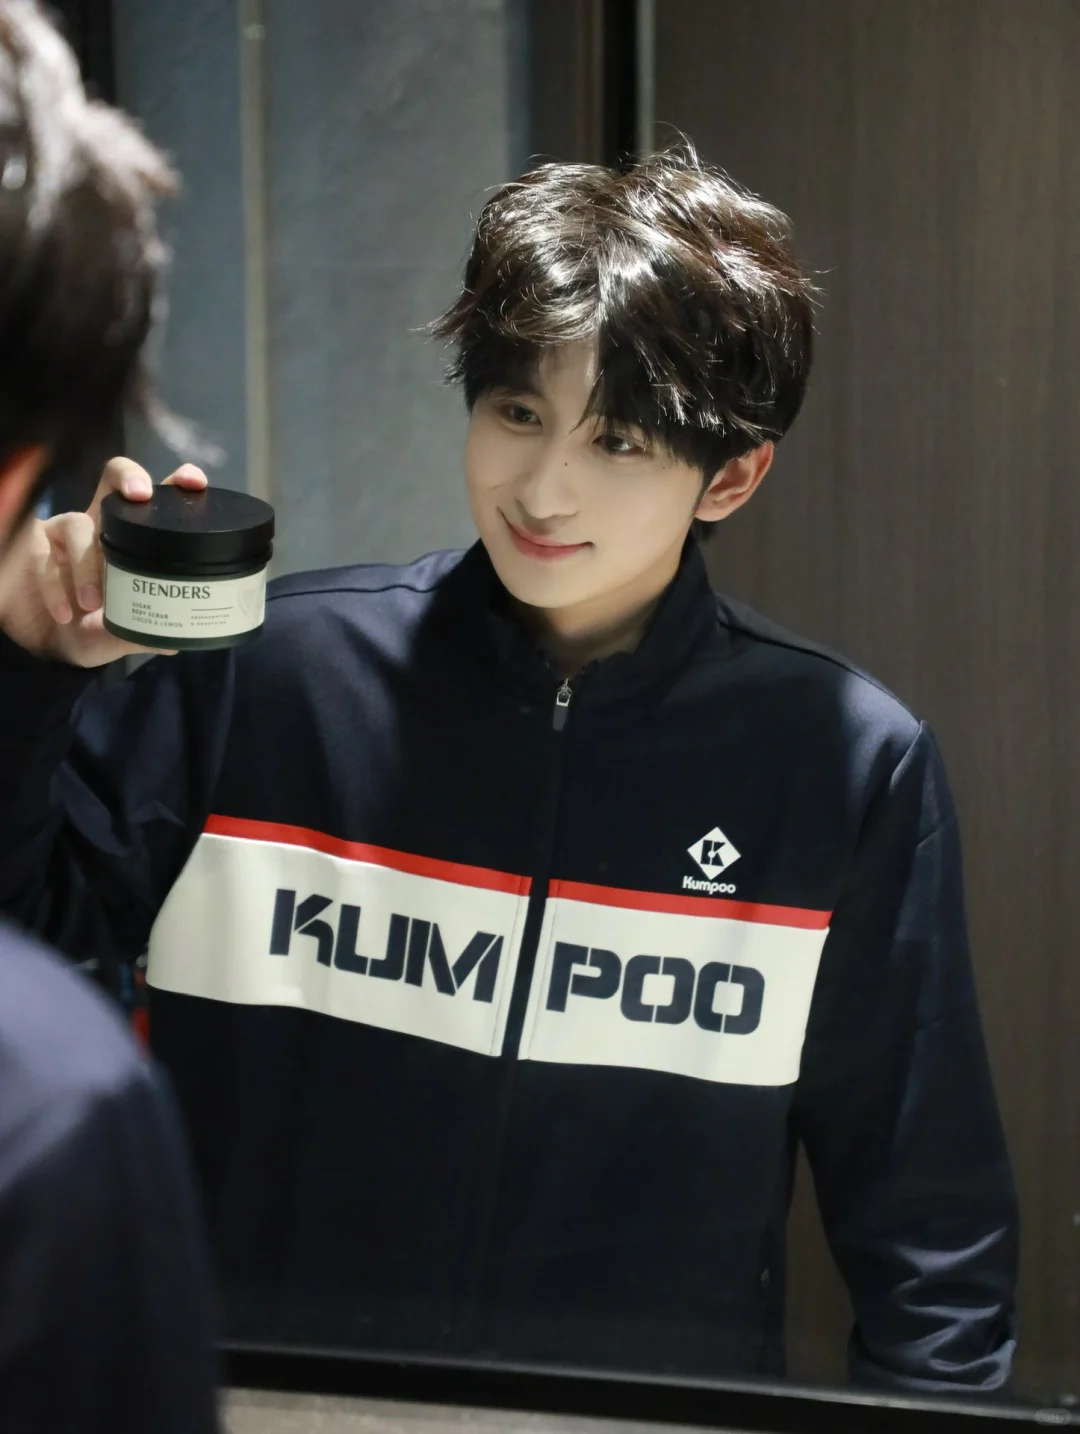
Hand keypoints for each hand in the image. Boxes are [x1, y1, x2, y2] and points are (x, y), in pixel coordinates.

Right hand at [0, 458, 208, 666]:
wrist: (51, 644)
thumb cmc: (94, 628)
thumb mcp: (124, 633)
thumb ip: (146, 634)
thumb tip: (174, 644)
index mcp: (132, 540)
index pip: (155, 501)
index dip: (174, 484)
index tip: (193, 483)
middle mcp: (100, 524)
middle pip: (114, 477)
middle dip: (129, 477)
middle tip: (140, 496)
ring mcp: (66, 530)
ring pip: (77, 524)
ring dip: (86, 565)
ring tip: (92, 603)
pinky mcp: (35, 545)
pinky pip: (44, 555)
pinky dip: (55, 587)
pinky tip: (65, 613)